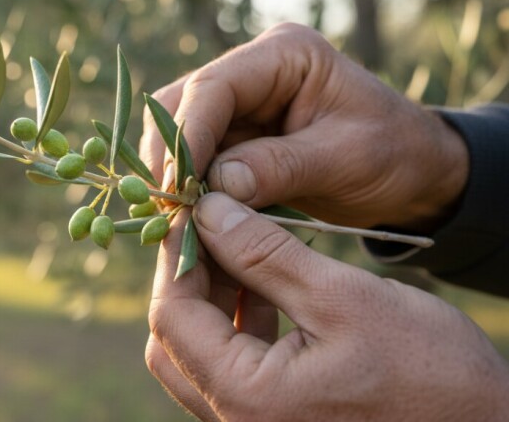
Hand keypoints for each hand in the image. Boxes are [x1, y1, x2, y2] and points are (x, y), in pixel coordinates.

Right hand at [139, 23, 467, 230]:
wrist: (415, 173)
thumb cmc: (395, 155)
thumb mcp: (347, 160)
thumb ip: (280, 168)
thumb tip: (214, 188)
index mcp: (285, 55)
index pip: (214, 86)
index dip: (187, 134)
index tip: (175, 185)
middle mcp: (253, 71)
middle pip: (183, 104)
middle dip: (170, 156)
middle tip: (165, 208)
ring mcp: (241, 103)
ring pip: (179, 131)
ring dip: (172, 173)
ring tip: (173, 217)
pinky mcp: (235, 136)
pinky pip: (196, 158)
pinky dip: (188, 187)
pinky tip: (186, 217)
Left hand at [146, 193, 508, 420]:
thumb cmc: (433, 375)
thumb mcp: (345, 300)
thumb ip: (266, 254)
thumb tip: (208, 210)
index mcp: (246, 399)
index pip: (173, 317)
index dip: (176, 254)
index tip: (191, 206)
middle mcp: (237, 421)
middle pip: (173, 340)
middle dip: (188, 277)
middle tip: (210, 224)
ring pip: (199, 352)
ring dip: (212, 296)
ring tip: (238, 243)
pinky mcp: (276, 418)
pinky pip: (233, 366)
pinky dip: (239, 320)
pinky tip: (264, 280)